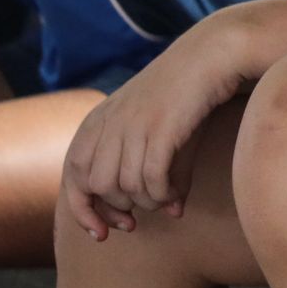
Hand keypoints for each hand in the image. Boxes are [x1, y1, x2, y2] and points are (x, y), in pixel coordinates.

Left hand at [59, 14, 254, 239]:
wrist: (213, 54)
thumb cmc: (189, 95)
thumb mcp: (160, 130)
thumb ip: (156, 169)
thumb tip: (171, 212)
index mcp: (100, 120)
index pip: (73, 174)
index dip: (82, 208)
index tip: (103, 232)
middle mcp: (111, 122)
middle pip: (96, 185)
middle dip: (115, 210)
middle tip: (137, 220)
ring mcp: (134, 124)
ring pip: (124, 186)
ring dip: (146, 202)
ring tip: (166, 199)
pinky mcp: (160, 128)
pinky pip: (151, 179)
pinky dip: (162, 194)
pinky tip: (177, 195)